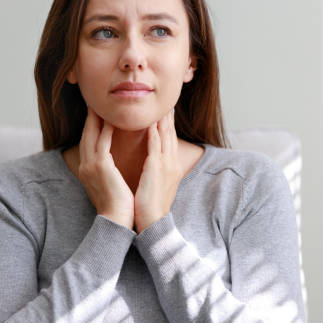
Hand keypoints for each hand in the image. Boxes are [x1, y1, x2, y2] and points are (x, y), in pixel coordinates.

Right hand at [76, 108, 133, 228]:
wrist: (117, 220)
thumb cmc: (117, 204)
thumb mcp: (107, 184)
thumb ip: (106, 171)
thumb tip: (110, 164)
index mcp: (87, 169)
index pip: (87, 141)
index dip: (91, 125)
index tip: (96, 111)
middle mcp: (85, 165)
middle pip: (86, 134)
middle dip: (90, 116)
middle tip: (95, 100)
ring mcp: (91, 166)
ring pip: (93, 135)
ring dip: (98, 118)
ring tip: (102, 103)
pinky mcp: (101, 167)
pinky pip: (103, 143)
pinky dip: (107, 130)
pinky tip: (112, 119)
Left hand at [134, 109, 182, 233]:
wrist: (153, 222)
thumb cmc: (152, 206)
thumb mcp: (158, 184)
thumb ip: (156, 171)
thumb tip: (152, 164)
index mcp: (172, 166)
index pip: (170, 139)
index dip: (169, 124)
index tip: (166, 111)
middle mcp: (171, 162)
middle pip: (171, 132)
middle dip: (169, 116)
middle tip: (167, 100)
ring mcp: (165, 164)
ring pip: (165, 134)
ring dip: (162, 118)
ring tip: (160, 103)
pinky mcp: (156, 168)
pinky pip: (155, 144)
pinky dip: (154, 130)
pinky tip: (151, 120)